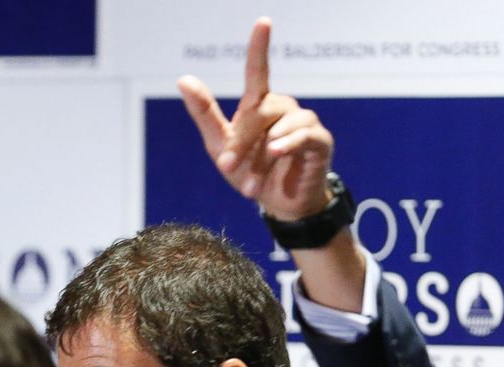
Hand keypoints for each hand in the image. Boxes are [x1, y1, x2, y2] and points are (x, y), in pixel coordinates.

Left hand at [178, 17, 333, 221]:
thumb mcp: (219, 146)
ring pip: (278, 130)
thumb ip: (205, 113)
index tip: (263, 23)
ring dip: (261, 158)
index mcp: (258, 106)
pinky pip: (304, 134)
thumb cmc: (248, 173)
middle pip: (259, 114)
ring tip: (251, 185)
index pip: (258, 71)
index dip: (259, 47)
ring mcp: (303, 122)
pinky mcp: (319, 140)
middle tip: (226, 168)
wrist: (276, 205)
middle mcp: (283, 108)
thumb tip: (183, 78)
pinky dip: (289, 143)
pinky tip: (278, 152)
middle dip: (241, 143)